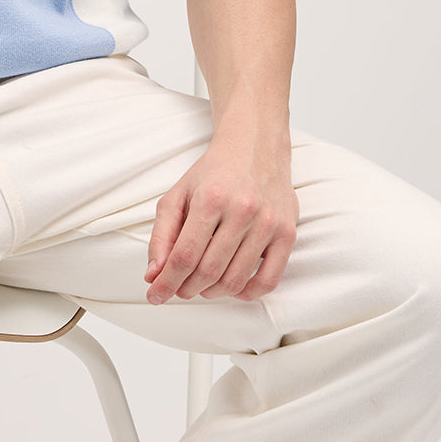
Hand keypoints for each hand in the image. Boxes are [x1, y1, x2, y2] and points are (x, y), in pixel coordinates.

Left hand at [144, 139, 298, 304]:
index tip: (155, 294)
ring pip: (235, 280)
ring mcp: (267, 223)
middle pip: (208, 271)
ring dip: (212, 292)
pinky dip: (246, 293)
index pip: (184, 255)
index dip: (166, 281)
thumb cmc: (214, 173)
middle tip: (178, 289)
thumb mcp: (178, 194)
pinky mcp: (287, 233)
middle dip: (187, 288)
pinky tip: (231, 287)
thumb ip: (162, 234)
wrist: (254, 147)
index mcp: (210, 198)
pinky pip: (268, 281)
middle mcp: (241, 210)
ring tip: (201, 286)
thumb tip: (153, 273)